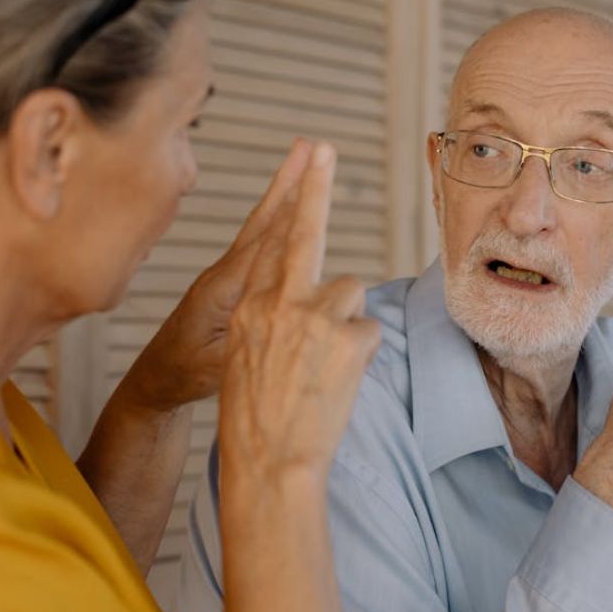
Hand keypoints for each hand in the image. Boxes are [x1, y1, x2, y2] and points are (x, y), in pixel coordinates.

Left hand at [122, 140, 313, 411]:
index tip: (312, 172)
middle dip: (292, 182)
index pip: (269, 241)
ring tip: (303, 156)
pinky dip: (276, 214)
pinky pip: (259, 240)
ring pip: (262, 224)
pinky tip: (288, 202)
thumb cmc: (186, 376)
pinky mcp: (230, 280)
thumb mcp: (218, 368)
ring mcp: (227, 273)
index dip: (293, 206)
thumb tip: (281, 326)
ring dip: (285, 189)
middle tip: (314, 147)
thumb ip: (246, 345)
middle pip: (267, 220)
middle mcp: (227, 272)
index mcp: (227, 289)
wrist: (157, 378)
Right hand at [218, 142, 380, 489]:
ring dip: (347, 320)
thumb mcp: (243, 359)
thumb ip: (267, 319)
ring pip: (351, 291)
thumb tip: (293, 301)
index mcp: (246, 307)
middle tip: (322, 147)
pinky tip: (340, 381)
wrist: (267, 463)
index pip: (267, 242)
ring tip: (328, 365)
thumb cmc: (256, 420)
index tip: (304, 161)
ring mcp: (312, 317)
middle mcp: (276, 303)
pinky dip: (361, 353)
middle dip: (313, 189)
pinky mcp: (347, 338)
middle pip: (303, 235)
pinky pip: (369, 330)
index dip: (287, 199)